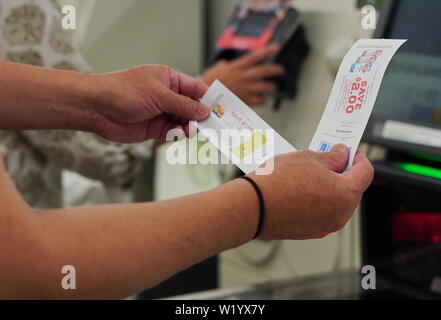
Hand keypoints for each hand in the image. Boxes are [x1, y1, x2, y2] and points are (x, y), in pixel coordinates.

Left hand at [90, 65, 209, 142]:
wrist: (97, 108)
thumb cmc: (124, 91)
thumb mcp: (158, 95)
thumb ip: (183, 105)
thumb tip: (204, 111)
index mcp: (169, 79)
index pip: (195, 89)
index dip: (208, 99)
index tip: (221, 109)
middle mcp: (167, 96)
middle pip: (192, 107)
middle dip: (201, 116)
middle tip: (214, 125)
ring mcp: (161, 112)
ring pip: (184, 121)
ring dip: (190, 127)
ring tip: (193, 130)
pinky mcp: (155, 128)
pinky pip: (173, 132)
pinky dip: (179, 134)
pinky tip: (180, 134)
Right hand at [202, 44, 284, 106]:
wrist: (205, 100)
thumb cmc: (208, 85)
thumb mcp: (214, 70)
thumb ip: (223, 66)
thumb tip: (224, 64)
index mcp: (235, 68)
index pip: (254, 57)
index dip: (266, 51)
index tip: (276, 48)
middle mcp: (242, 78)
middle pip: (263, 71)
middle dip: (274, 69)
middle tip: (280, 70)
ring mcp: (244, 90)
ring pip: (264, 87)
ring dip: (270, 87)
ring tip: (272, 87)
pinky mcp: (244, 101)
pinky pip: (259, 101)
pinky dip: (262, 100)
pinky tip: (263, 99)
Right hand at [248, 145, 373, 239]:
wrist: (252, 207)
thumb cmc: (277, 183)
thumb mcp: (308, 158)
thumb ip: (331, 157)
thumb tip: (340, 155)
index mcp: (346, 194)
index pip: (365, 172)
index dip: (359, 157)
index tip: (351, 150)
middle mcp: (339, 215)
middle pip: (351, 189)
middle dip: (342, 173)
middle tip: (328, 159)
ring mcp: (324, 226)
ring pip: (335, 202)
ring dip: (328, 187)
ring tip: (309, 172)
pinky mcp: (309, 232)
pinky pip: (320, 213)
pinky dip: (316, 201)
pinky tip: (300, 189)